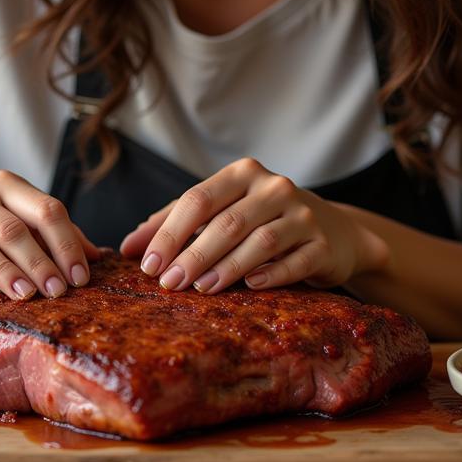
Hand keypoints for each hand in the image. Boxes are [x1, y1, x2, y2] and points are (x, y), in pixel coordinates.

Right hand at [0, 172, 101, 304]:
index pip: (45, 209)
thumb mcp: (13, 213)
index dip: (66, 243)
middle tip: (58, 292)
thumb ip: (53, 232)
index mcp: (6, 185)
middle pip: (13, 229)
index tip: (81, 276)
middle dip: (39, 262)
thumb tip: (97, 256)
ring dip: (6, 272)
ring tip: (27, 297)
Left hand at [118, 158, 386, 293]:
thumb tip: (128, 247)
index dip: (170, 233)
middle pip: (226, 222)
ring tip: (202, 288)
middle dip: (194, 254)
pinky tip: (250, 287)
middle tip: (169, 283)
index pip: (198, 199)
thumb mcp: (221, 212)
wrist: (334, 231)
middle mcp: (274, 187)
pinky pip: (294, 262)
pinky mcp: (323, 244)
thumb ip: (175, 224)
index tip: (147, 265)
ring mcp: (302, 214)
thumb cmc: (263, 220)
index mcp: (243, 173)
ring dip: (227, 267)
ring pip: (260, 241)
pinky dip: (271, 275)